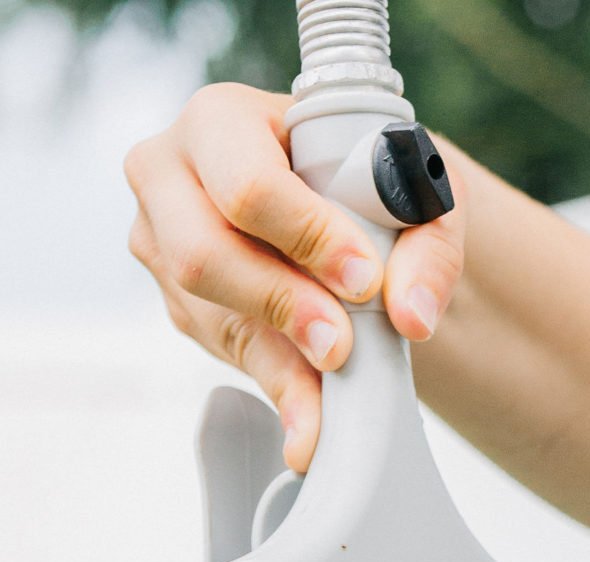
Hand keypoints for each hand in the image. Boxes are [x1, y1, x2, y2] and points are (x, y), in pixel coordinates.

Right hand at [124, 84, 465, 473]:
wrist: (336, 201)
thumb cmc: (364, 177)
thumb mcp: (412, 191)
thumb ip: (428, 246)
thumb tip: (412, 315)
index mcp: (219, 121)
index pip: (248, 185)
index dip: (306, 236)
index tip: (362, 280)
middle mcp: (170, 176)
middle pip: (203, 255)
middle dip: (280, 304)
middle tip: (340, 344)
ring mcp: (162, 244)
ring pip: (207, 313)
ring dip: (277, 360)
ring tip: (331, 394)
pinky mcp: (179, 302)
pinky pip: (222, 349)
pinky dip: (275, 383)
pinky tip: (310, 412)